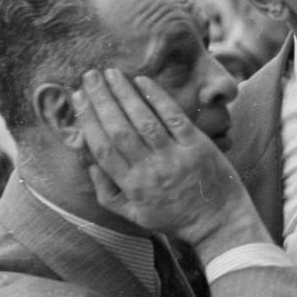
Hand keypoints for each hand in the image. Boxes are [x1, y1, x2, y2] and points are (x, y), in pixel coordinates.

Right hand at [73, 69, 268, 256]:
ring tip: (111, 73)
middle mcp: (150, 170)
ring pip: (143, 120)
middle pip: (118, 129)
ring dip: (125, 94)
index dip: (87, 120)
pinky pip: (173, 117)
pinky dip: (157, 98)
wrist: (219, 223)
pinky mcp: (198, 146)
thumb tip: (87, 162)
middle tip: (89, 76)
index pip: (102, 148)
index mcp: (131, 186)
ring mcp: (175, 157)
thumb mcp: (133, 214)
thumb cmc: (174, 217)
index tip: (78, 98)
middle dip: (101, 100)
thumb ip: (105, 191)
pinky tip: (142, 81)